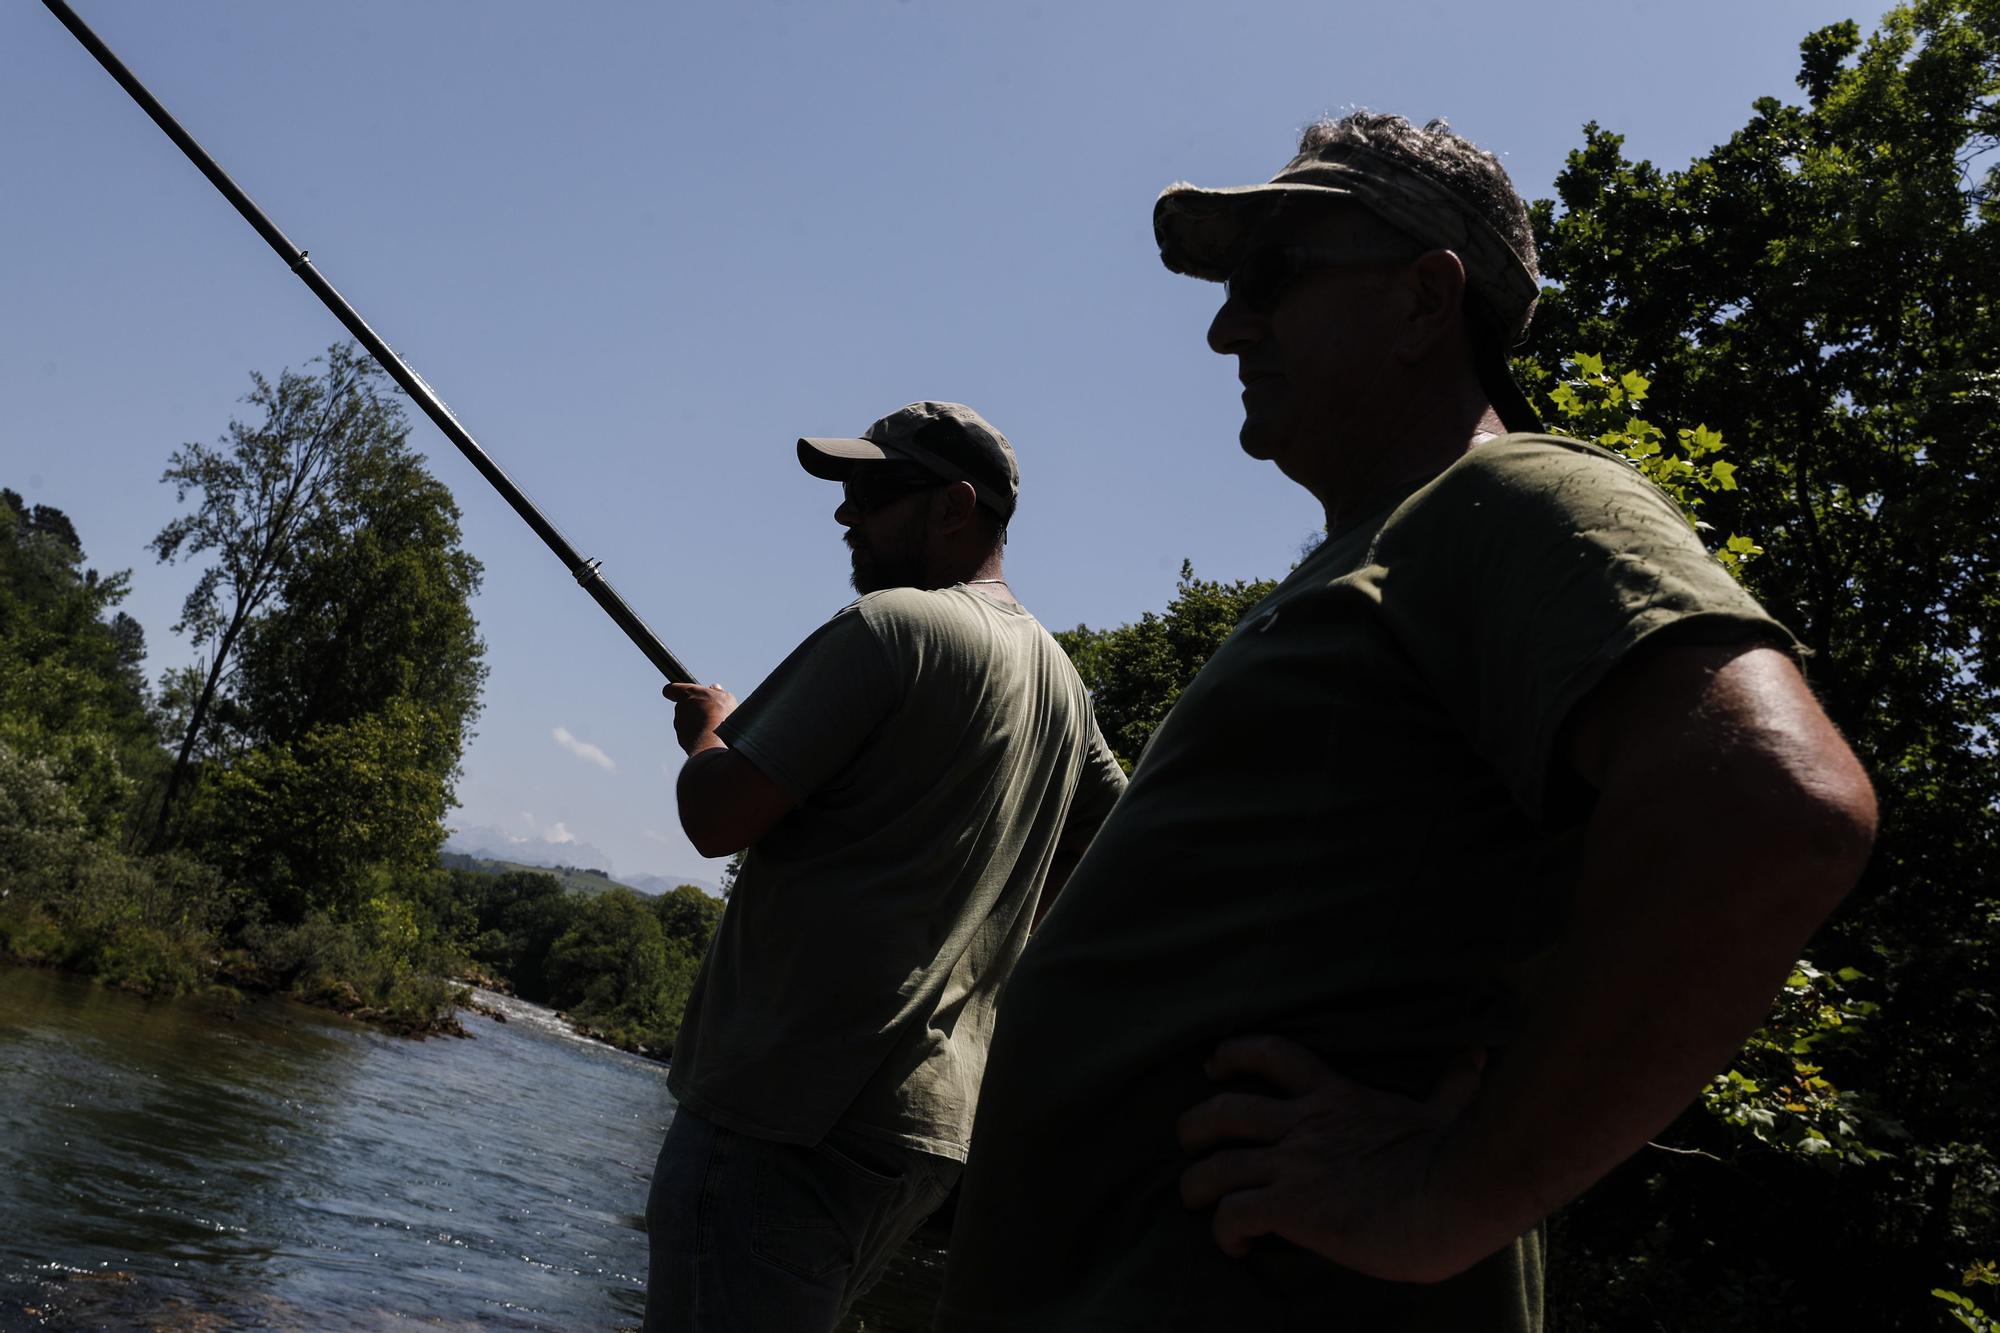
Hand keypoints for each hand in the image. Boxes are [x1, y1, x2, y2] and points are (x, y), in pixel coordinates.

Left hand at [663, 681, 736, 755]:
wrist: (714, 743)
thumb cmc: (720, 716)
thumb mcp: (726, 698)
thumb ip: (718, 692)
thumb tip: (714, 688)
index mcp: (688, 693)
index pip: (670, 689)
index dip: (676, 691)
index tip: (683, 693)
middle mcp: (680, 708)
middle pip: (683, 705)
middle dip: (694, 708)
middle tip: (710, 712)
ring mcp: (679, 725)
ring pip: (686, 721)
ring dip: (697, 722)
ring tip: (714, 727)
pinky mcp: (682, 740)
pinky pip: (689, 734)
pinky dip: (698, 735)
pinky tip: (711, 737)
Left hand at [1176, 1034, 1493, 1282]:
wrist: (1452, 1195)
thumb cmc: (1453, 1157)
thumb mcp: (1448, 1110)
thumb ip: (1453, 1085)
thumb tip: (1477, 1056)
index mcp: (1335, 1097)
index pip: (1272, 1055)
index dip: (1235, 1055)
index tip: (1215, 1065)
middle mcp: (1303, 1126)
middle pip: (1224, 1110)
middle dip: (1194, 1124)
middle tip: (1187, 1138)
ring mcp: (1292, 1166)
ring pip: (1215, 1166)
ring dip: (1195, 1184)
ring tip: (1193, 1200)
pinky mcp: (1291, 1207)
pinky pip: (1232, 1214)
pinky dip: (1222, 1230)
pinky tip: (1233, 1246)